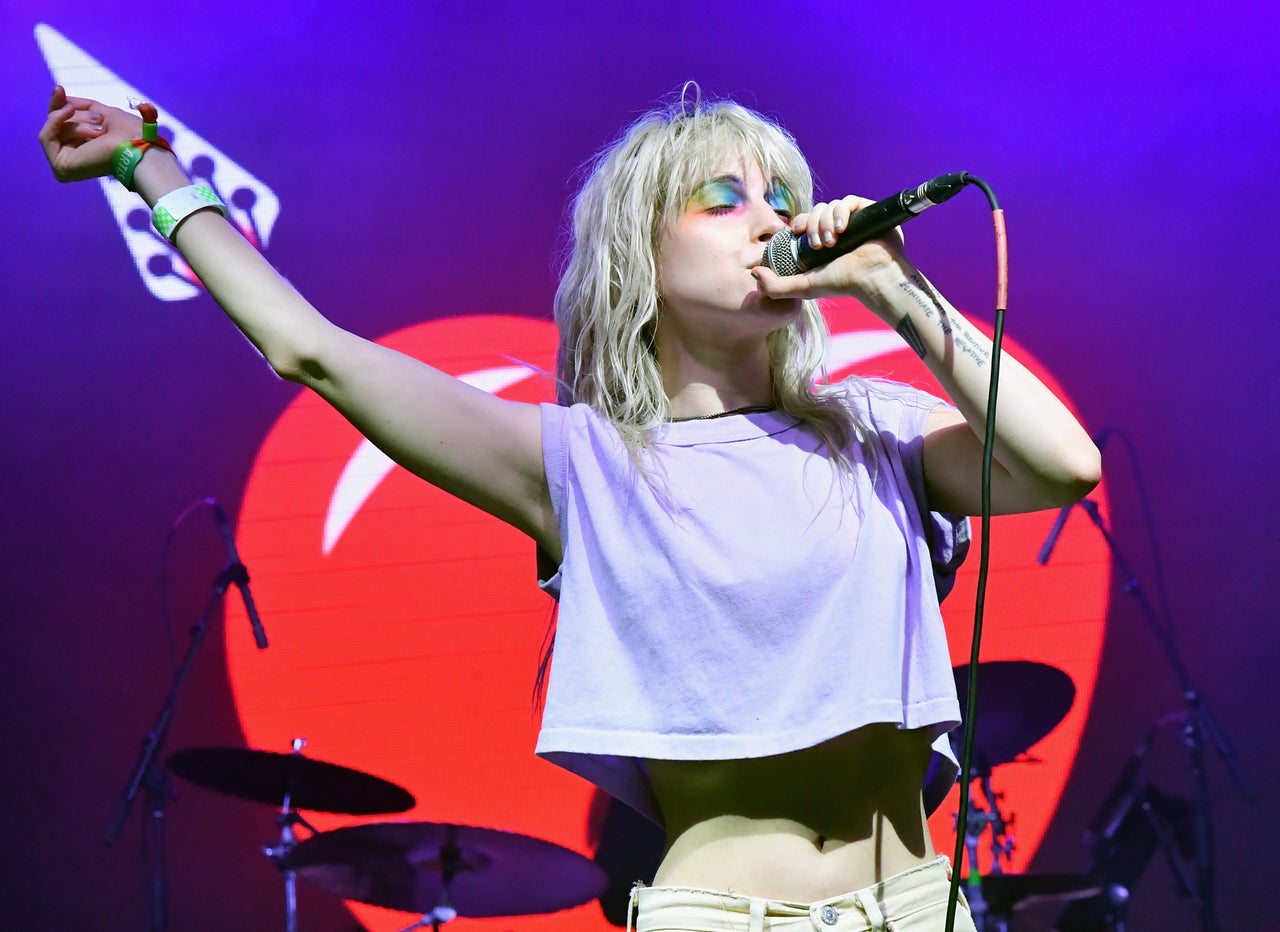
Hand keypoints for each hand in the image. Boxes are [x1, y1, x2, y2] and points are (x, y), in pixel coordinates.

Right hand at [38, 85, 142, 182]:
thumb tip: (60, 95)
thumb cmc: (129, 132)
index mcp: (85, 149)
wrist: (137, 146)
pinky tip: (69, 112)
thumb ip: (80, 106)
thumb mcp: (100, 112)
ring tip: (99, 129)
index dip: (59, 105)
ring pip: (54, 130)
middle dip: (68, 111)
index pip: (62, 124)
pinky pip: (46, 137)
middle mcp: (74, 159)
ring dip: (76, 121)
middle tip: (85, 107)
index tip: (59, 88)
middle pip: (55, 125)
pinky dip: (56, 121)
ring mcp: (66, 165)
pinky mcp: (61, 168)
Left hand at [752, 195, 909, 303]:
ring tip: (832, 241)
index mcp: (823, 241)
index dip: (799, 223)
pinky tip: (842, 228)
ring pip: (830, 206)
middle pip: (816, 211)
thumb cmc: (842, 284)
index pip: (805, 222)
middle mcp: (837, 229)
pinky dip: (841, 211)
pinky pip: (848, 201)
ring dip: (825, 221)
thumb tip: (753, 272)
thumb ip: (776, 286)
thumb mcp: (804, 287)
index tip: (796, 232)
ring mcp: (854, 220)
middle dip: (813, 225)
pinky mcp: (869, 212)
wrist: (873, 278)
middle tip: (818, 245)